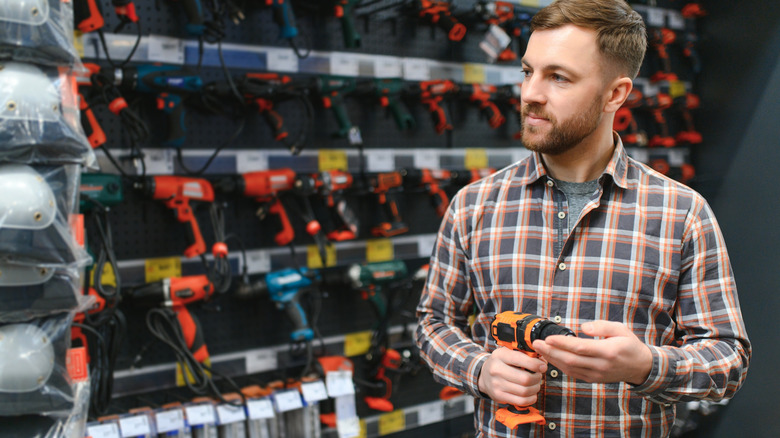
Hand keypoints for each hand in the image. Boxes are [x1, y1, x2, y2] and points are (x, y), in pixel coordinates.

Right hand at [477, 346, 547, 405]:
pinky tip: (531, 393)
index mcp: (500, 355)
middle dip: (537, 378)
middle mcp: (496, 369)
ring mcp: (496, 384)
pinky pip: (521, 401)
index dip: (536, 364)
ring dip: (535, 388)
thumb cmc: (501, 363)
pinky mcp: (498, 396)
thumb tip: (543, 362)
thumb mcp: (508, 353)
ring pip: (525, 391)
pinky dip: (531, 398)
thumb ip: (525, 355)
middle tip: (538, 376)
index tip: (543, 366)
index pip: (521, 360)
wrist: (483, 375)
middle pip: (525, 378)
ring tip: (535, 384)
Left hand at [532, 321, 652, 384]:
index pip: (581, 348)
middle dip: (551, 352)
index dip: (562, 344)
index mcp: (608, 351)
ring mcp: (596, 375)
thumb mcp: (621, 329)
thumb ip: (602, 326)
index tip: (548, 338)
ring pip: (570, 369)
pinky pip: (573, 374)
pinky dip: (560, 366)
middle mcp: (601, 365)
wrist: (640, 367)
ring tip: (539, 349)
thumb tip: (583, 328)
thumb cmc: (629, 345)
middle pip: (571, 360)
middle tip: (535, 343)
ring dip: (552, 359)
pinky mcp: (593, 379)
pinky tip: (550, 358)